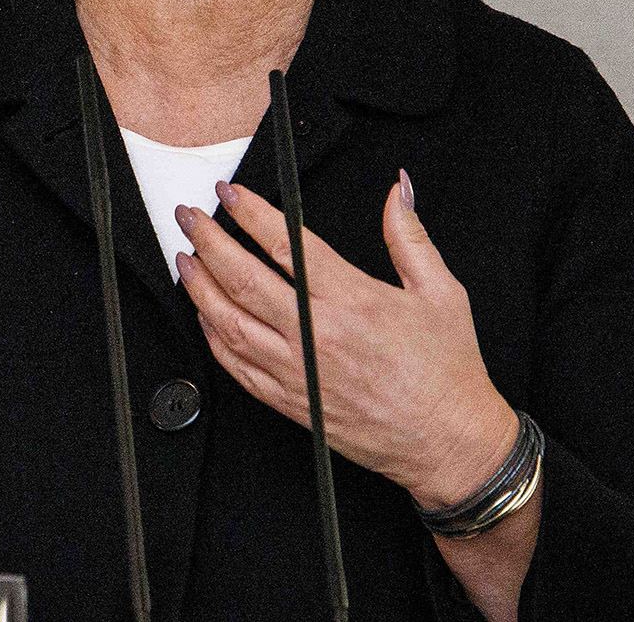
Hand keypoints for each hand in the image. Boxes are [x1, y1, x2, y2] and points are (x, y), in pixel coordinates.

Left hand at [174, 170, 518, 507]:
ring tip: (185, 259)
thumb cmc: (447, 372)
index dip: (251, 214)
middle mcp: (318, 335)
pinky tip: (206, 316)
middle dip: (209, 241)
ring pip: (230, 323)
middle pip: (244, 279)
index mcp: (353, 300)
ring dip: (200, 287)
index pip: (286, 245)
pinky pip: (238, 367)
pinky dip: (214, 337)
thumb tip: (397, 190)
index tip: (229, 194)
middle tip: (189, 217)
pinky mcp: (292, 402)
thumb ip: (409, 235)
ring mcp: (299, 372)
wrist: (448, 441)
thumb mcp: (441, 291)